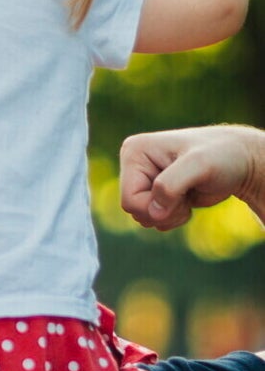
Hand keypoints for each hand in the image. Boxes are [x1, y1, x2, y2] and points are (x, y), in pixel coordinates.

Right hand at [119, 125, 264, 230]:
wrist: (241, 161)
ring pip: (142, 217)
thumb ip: (171, 185)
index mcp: (134, 152)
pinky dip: (172, 217)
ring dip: (169, 216)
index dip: (156, 206)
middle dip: (164, 211)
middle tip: (187, 194)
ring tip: (188, 196)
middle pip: (134, 211)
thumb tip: (153, 214)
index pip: (129, 199)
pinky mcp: (154, 192)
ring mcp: (144, 179)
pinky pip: (153, 219)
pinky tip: (187, 200)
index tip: (183, 192)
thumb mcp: (199, 165)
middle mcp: (134, 165)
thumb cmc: (224, 156)